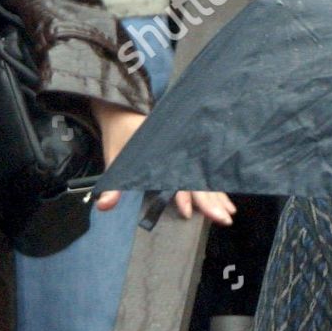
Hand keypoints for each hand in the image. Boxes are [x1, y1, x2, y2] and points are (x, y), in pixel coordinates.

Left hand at [89, 98, 235, 223]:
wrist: (123, 111)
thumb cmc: (120, 137)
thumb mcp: (113, 160)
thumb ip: (112, 187)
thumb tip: (102, 206)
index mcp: (161, 154)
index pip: (176, 177)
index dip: (183, 194)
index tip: (188, 211)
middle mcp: (177, 156)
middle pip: (197, 180)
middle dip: (211, 200)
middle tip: (223, 219)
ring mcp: (185, 156)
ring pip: (205, 178)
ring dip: (218, 197)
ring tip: (229, 214)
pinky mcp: (187, 158)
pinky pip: (205, 175)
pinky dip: (216, 190)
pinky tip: (226, 203)